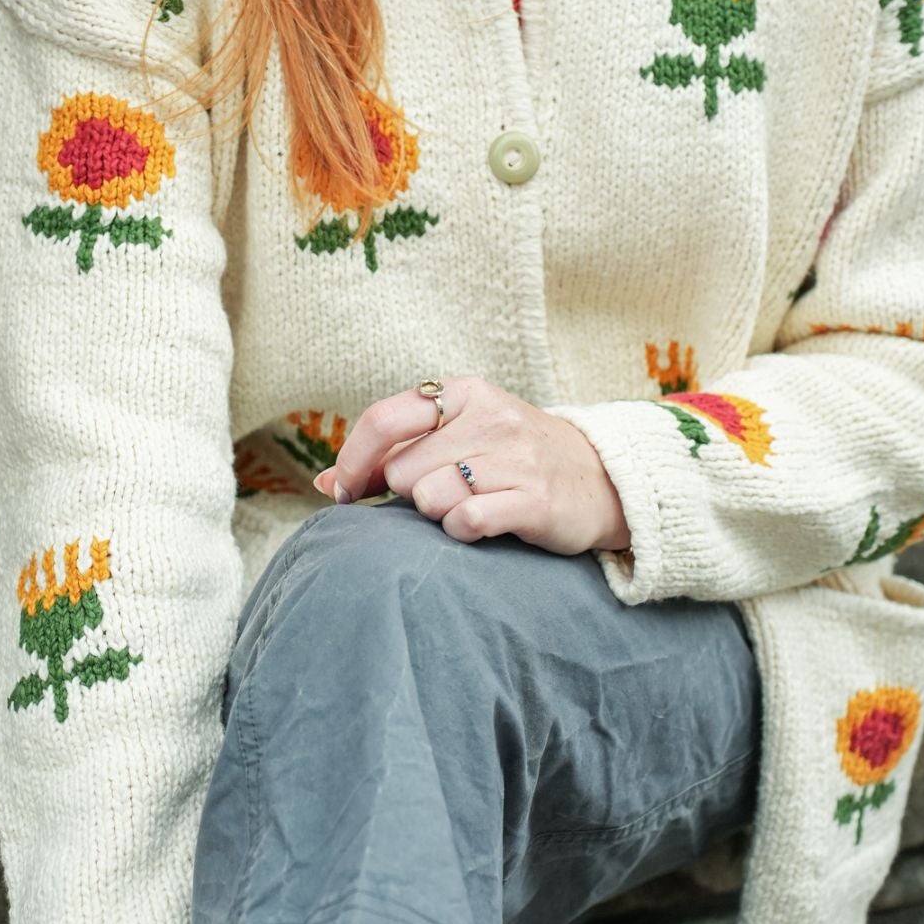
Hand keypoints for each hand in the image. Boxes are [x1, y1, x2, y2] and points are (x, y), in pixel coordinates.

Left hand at [311, 376, 630, 554]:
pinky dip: (463, 530)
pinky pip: (465, 522)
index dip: (351, 461)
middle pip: (402, 471)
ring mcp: (515, 457)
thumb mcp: (457, 438)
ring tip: (468, 505)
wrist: (601, 480)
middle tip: (443, 493)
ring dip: (437, 514)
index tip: (342, 491)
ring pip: (428, 498)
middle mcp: (490, 417)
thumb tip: (322, 483)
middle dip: (409, 493)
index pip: (383, 420)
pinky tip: (483, 523)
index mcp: (463, 393)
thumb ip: (392, 455)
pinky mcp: (535, 500)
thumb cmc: (512, 459)